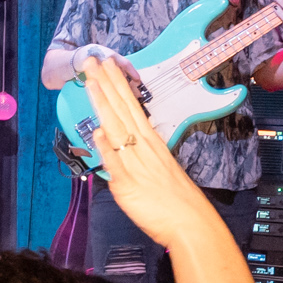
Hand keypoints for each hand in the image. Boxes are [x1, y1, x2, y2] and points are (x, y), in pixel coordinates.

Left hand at [77, 57, 229, 254]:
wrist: (191, 223)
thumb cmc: (174, 199)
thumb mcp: (155, 169)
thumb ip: (134, 155)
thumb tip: (113, 141)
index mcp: (150, 142)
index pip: (130, 106)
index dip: (116, 85)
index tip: (107, 65)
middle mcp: (143, 147)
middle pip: (121, 109)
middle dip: (105, 83)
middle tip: (92, 59)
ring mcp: (136, 164)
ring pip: (116, 128)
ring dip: (103, 104)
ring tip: (91, 81)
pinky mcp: (129, 185)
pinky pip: (116, 163)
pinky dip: (107, 147)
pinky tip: (98, 130)